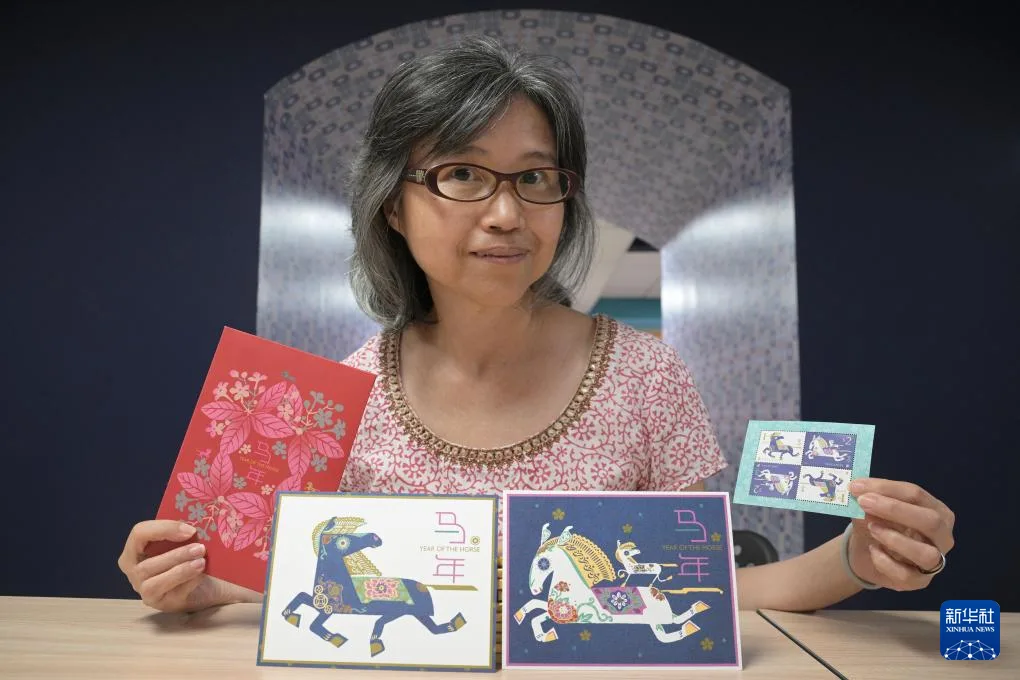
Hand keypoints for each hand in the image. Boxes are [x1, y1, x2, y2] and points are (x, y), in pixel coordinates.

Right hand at [117, 520, 251, 612]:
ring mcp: (146, 590)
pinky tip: (201, 576)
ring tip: (201, 562)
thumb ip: (182, 531)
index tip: (190, 530)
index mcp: (135, 549)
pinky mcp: (162, 603)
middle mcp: (134, 571)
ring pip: (154, 582)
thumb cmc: (190, 556)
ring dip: (181, 570)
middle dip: (175, 554)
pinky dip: (188, 582)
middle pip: (146, 563)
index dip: (163, 529)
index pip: (139, 533)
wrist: (209, 582)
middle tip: (200, 548)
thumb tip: (194, 522)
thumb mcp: (183, 540)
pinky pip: (172, 594)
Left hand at [847, 478, 954, 590]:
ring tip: (871, 528)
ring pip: (927, 554)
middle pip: (930, 521)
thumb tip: (860, 491)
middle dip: (895, 509)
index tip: (857, 486)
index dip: (886, 488)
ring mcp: (935, 561)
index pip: (916, 495)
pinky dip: (885, 562)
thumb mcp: (871, 508)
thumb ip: (869, 500)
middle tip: (864, 503)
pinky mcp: (920, 581)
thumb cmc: (877, 522)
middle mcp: (942, 535)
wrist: (867, 552)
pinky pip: (906, 575)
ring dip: (895, 539)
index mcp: (936, 510)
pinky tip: (873, 550)